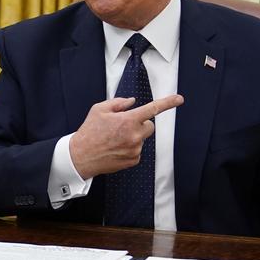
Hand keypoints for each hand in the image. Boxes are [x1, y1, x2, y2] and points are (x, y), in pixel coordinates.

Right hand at [69, 94, 183, 178]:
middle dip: (140, 124)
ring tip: (114, 139)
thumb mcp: (99, 109)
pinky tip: (116, 148)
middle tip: (123, 126)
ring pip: (142, 138)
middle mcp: (134, 135)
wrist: (80, 156)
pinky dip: (130, 148)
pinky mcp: (133, 160)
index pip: (152, 109)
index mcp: (127, 120)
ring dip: (133, 136)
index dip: (168, 103)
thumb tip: (132, 102)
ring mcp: (135, 149)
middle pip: (149, 126)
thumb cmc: (89, 131)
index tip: (179, 99)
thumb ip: (118, 103)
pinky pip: (138, 150)